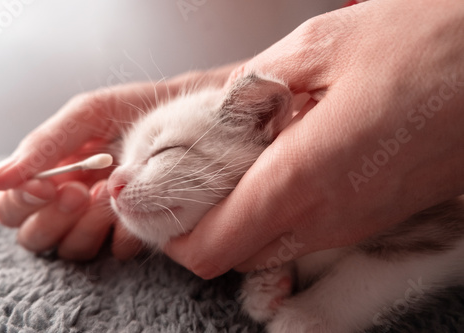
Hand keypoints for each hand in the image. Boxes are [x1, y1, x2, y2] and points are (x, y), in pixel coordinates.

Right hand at [0, 65, 236, 259]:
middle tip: (82, 191)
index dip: (21, 203)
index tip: (46, 185)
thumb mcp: (86, 116)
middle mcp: (68, 205)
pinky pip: (115, 252)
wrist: (185, 117)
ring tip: (111, 194)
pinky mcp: (131, 232)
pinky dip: (120, 234)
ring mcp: (99, 222)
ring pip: (71, 249)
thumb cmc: (133, 111)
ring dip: (86, 226)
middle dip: (54, 217)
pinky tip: (134, 208)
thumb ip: (41, 146)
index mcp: (49, 175)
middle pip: (35, 237)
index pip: (11, 207)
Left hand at [165, 0, 463, 278]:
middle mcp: (328, 216)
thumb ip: (253, 90)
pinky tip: (268, 164)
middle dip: (193, 223)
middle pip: (230, 252)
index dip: (167, 231)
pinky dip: (267, 210)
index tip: (145, 200)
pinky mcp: (367, 218)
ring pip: (263, 244)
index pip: (211, 246)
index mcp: (305, 176)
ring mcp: (351, 224)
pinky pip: (299, 230)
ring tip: (218, 165)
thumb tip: (213, 115)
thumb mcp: (321, 48)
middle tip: (176, 178)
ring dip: (230, 215)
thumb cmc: (429, 47)